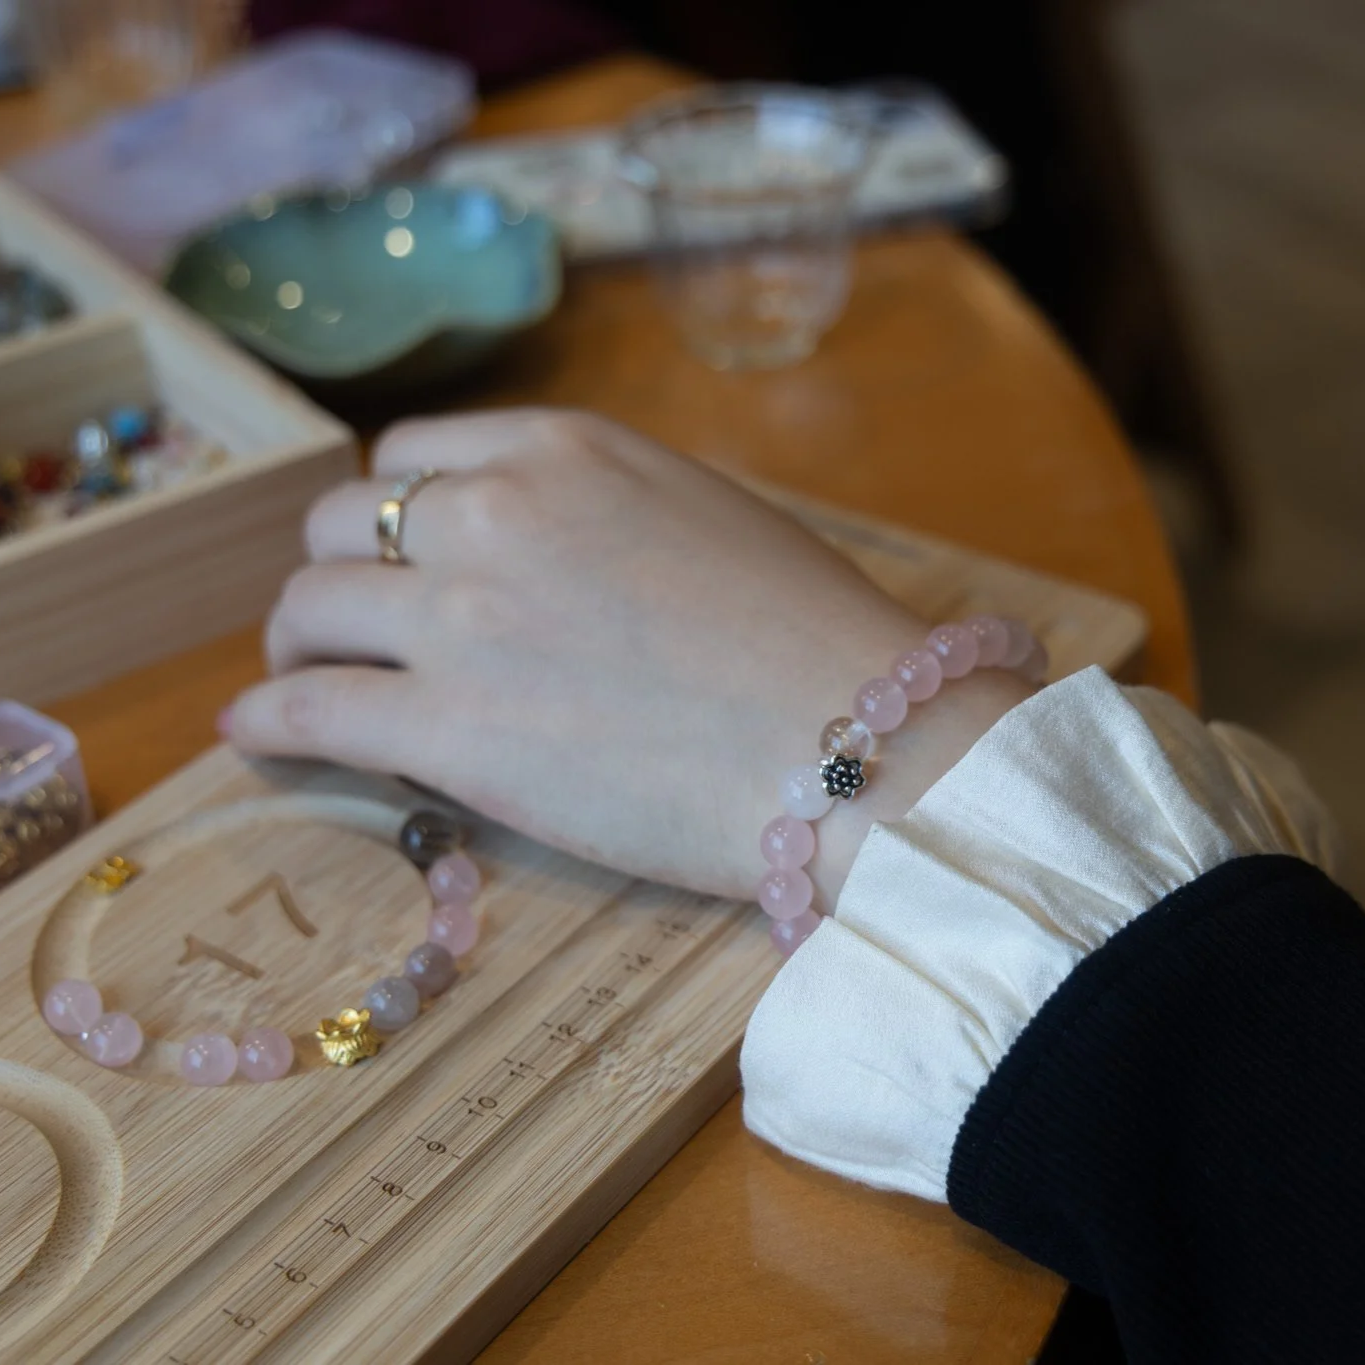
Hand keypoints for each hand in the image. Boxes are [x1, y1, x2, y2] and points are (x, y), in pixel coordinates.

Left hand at [223, 410, 1031, 903]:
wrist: (851, 742)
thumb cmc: (808, 635)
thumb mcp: (695, 514)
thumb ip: (593, 508)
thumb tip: (535, 543)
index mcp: (560, 450)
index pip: (412, 455)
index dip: (393, 511)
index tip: (397, 556)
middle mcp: (491, 514)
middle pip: (340, 523)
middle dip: (338, 570)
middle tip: (350, 623)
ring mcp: (461, 620)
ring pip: (308, 608)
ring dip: (295, 642)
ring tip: (302, 675)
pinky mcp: (449, 731)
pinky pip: (310, 709)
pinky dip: (268, 719)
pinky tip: (252, 736)